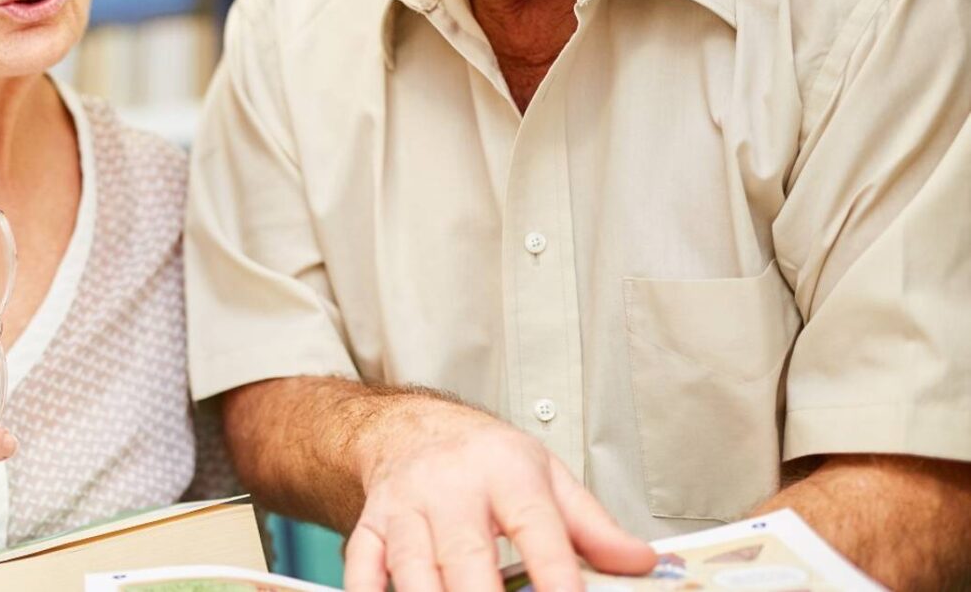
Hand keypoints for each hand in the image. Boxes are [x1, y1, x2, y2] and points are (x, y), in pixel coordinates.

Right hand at [343, 396, 656, 591]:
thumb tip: (641, 564)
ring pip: (412, 566)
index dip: (556, 573)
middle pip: (467, 555)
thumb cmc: (485, 460)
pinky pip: (362, 565)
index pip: (537, 529)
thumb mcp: (548, 478)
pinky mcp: (371, 526)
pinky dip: (368, 590)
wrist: (410, 428)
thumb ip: (593, 527)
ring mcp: (405, 508)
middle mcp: (451, 488)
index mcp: (507, 473)